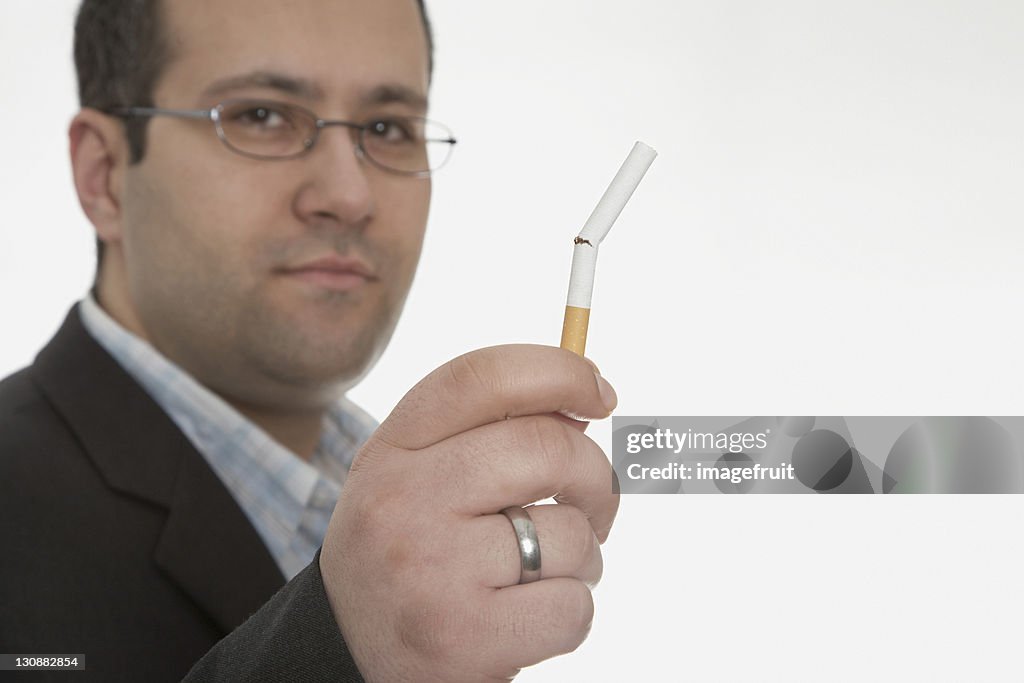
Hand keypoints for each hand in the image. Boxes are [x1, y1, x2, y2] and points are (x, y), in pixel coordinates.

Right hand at [320, 344, 619, 681]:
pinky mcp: (463, 638)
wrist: (349, 655)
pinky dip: (572, 613)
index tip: (600, 393)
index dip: (559, 372)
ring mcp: (432, 570)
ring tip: (548, 574)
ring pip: (570, 532)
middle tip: (595, 503)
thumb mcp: (416, 478)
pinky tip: (532, 619)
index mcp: (392, 449)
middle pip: (545, 446)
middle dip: (596, 474)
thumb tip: (581, 404)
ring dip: (585, 557)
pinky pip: (571, 606)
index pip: (484, 378)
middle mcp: (404, 501)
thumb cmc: (408, 552)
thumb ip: (482, 434)